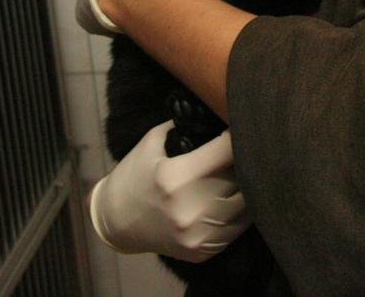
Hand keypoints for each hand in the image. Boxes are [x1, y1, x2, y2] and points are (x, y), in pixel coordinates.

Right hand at [90, 121, 250, 261]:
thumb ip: (185, 125)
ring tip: (243, 170)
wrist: (116, 221)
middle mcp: (190, 209)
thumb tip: (216, 112)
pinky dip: (241, 209)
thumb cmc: (135, 173)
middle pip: (240, 177)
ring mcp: (198, 235)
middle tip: (245, 147)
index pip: (226, 150)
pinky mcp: (203, 252)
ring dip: (249, 184)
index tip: (240, 126)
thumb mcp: (153, 141)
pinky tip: (234, 195)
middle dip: (244, 159)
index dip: (236, 135)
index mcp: (176, 177)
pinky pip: (238, 227)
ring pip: (247, 204)